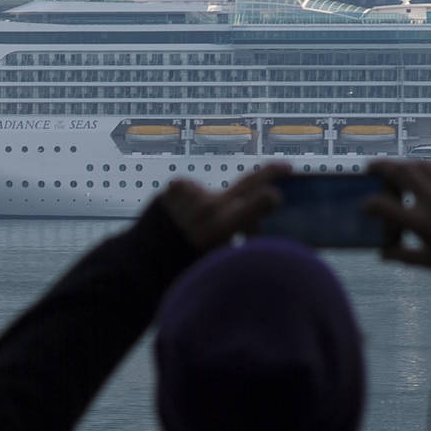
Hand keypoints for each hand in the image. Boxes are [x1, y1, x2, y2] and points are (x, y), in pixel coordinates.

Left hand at [156, 163, 287, 251]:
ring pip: (218, 194)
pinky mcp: (175, 186)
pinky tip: (185, 215)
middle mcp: (207, 206)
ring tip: (198, 225)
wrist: (143, 259)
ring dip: (216, 206)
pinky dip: (195, 201)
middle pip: (247, 182)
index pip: (257, 201)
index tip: (277, 196)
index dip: (270, 197)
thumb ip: (239, 236)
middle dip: (270, 173)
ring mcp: (191, 193)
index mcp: (221, 226)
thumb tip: (257, 225)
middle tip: (286, 167)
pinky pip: (196, 190)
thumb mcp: (219, 256)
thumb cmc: (184, 263)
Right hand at [365, 160, 430, 283]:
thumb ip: (403, 256)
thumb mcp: (430, 263)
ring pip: (421, 165)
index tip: (366, 206)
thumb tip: (382, 254)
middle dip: (381, 167)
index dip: (369, 204)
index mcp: (422, 224)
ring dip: (404, 164)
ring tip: (397, 168)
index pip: (383, 206)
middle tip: (372, 168)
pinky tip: (422, 169)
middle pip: (400, 173)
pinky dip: (427, 165)